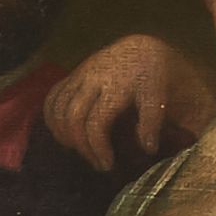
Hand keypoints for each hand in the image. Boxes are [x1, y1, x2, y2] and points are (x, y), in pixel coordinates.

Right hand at [44, 34, 215, 171]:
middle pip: (73, 117)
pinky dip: (53, 119)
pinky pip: (52, 98)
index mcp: (119, 83)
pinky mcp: (72, 74)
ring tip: (82, 151)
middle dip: (82, 146)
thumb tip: (147, 147)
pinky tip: (66, 135)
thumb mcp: (162, 97)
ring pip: (58, 108)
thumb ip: (154, 121)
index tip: (109, 164)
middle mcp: (96, 77)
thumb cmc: (157, 79)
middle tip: (98, 163)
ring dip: (65, 135)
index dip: (98, 147)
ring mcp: (81, 74)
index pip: (97, 121)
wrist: (145, 50)